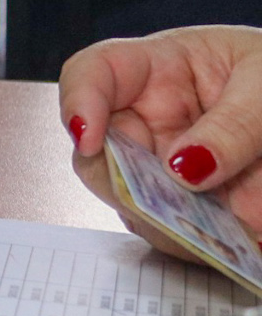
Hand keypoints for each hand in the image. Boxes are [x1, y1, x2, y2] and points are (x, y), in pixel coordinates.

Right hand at [61, 26, 261, 257]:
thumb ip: (233, 126)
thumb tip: (185, 170)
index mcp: (160, 69)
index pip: (94, 74)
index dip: (77, 102)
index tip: (88, 136)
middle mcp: (150, 120)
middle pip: (99, 154)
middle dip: (124, 184)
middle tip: (169, 203)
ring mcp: (165, 167)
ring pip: (135, 206)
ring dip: (172, 224)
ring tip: (226, 228)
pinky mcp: (189, 208)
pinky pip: (175, 235)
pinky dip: (200, 247)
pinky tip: (237, 242)